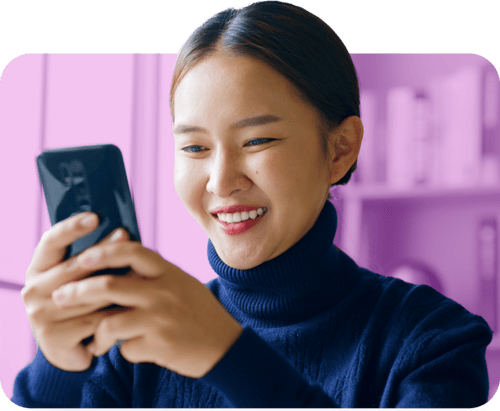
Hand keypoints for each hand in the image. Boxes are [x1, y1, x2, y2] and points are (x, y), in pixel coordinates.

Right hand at [22, 212, 129, 371]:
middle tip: (125, 234)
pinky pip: (96, 319)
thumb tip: (122, 230)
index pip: (50, 242)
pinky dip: (117, 315)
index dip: (71, 227)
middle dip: (103, 250)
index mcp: (38, 270)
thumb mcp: (84, 279)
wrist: (76, 351)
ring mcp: (40, 315)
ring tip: (140, 274)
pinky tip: (134, 310)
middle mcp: (33, 290)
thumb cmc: (86, 306)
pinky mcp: (53, 337)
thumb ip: (94, 258)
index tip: (94, 216)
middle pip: (75, 265)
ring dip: (117, 285)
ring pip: (89, 293)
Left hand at [51, 235, 243, 378]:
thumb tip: (117, 264)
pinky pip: (125, 348)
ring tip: (94, 339)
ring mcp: (160, 319)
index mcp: (168, 273)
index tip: (83, 255)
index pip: (133, 252)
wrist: (224, 344)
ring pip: (109, 321)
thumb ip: (153, 274)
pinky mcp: (159, 345)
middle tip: (60, 297)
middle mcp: (163, 292)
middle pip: (110, 285)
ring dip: (95, 333)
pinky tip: (128, 351)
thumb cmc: (198, 310)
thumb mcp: (181, 283)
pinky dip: (121, 351)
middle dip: (78, 291)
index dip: (105, 251)